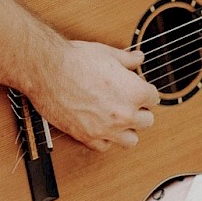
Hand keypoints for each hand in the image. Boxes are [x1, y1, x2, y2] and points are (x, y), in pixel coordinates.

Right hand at [32, 41, 160, 152]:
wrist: (47, 71)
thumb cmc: (76, 60)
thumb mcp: (107, 53)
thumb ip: (127, 60)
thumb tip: (138, 58)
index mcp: (134, 92)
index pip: (154, 98)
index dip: (145, 91)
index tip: (136, 88)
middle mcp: (124, 114)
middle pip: (147, 121)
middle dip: (139, 111)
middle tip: (127, 102)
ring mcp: (106, 129)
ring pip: (131, 140)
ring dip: (127, 130)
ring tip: (117, 118)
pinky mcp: (87, 137)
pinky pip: (105, 147)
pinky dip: (105, 139)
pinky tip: (100, 126)